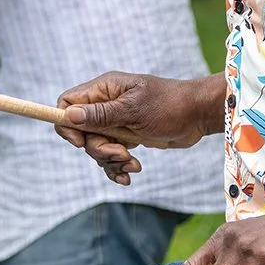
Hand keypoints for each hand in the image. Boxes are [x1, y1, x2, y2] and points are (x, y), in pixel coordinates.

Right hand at [55, 72, 220, 184]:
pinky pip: (110, 156)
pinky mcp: (126, 137)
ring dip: (112, 161)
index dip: (67, 124)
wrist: (197, 116)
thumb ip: (101, 115)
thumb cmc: (169, 105)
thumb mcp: (134, 110)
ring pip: (96, 147)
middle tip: (122, 153)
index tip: (81, 142)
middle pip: (81, 132)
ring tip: (134, 164)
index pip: (67, 103)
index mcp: (104, 89)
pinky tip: (131, 174)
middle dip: (99, 149)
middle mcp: (106, 104)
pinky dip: (118, 167)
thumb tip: (69, 116)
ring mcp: (115, 122)